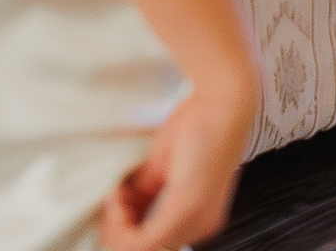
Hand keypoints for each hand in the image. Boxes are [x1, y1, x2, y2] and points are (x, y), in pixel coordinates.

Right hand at [99, 80, 255, 250]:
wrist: (222, 101)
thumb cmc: (197, 126)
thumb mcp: (161, 169)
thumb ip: (143, 196)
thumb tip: (118, 214)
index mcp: (200, 218)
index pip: (153, 244)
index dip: (123, 231)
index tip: (115, 204)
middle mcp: (202, 226)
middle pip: (145, 250)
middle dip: (117, 230)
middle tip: (113, 200)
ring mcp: (198, 220)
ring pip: (142, 250)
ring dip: (117, 226)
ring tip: (117, 195)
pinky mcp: (187, 206)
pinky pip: (144, 242)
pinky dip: (120, 223)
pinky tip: (118, 197)